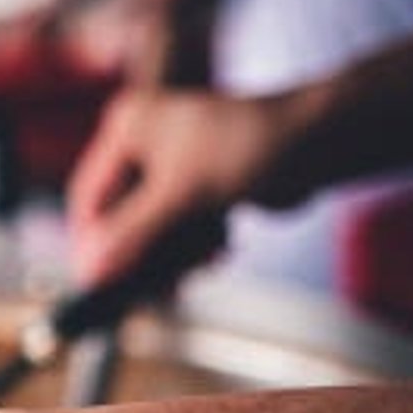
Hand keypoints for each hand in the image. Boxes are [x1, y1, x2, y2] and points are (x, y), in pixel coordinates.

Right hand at [66, 87, 320, 284]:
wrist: (322, 141)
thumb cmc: (253, 147)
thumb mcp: (181, 195)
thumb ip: (131, 235)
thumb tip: (90, 271)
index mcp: (129, 128)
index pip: (90, 196)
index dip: (91, 242)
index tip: (96, 280)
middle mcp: (145, 143)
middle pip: (120, 217)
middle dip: (143, 252)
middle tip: (155, 284)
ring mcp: (173, 165)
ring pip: (152, 229)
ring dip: (175, 254)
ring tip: (201, 261)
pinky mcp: (200, 186)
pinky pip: (180, 230)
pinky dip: (196, 247)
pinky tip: (217, 251)